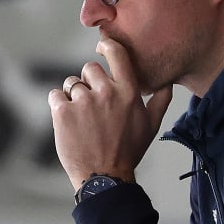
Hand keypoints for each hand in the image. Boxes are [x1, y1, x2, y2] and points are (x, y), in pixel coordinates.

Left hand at [48, 38, 174, 190]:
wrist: (104, 178)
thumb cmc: (128, 151)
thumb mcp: (151, 126)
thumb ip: (160, 100)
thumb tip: (168, 82)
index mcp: (129, 92)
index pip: (117, 53)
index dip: (106, 46)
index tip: (101, 47)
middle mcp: (106, 93)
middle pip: (89, 69)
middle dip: (89, 83)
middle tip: (93, 106)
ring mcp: (84, 101)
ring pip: (71, 83)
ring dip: (73, 96)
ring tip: (82, 119)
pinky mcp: (63, 112)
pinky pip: (55, 95)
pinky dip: (58, 105)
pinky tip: (68, 121)